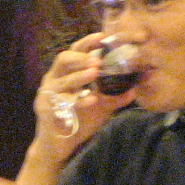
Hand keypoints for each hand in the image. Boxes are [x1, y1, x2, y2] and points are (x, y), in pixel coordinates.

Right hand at [31, 33, 135, 163]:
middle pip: (62, 59)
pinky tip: (91, 100)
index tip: (103, 37)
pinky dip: (77, 100)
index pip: (75, 51)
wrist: (59, 148)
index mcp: (66, 73)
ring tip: (94, 73)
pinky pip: (61, 103)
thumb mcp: (101, 106)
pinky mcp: (46, 111)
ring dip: (78, 76)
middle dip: (80, 57)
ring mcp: (48, 95)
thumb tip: (138, 86)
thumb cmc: (79, 121)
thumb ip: (116, 95)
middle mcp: (54, 80)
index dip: (88, 42)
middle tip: (97, 60)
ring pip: (60, 81)